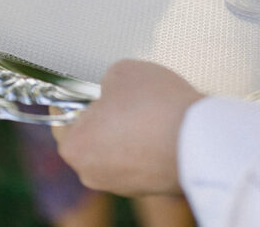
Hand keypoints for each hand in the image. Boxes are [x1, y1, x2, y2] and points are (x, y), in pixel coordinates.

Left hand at [53, 60, 202, 196]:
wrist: (198, 139)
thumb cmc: (154, 105)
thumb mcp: (120, 71)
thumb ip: (106, 83)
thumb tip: (111, 92)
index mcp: (76, 146)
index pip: (61, 121)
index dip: (71, 100)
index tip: (78, 91)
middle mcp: (92, 173)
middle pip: (90, 137)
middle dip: (104, 116)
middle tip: (124, 95)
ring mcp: (121, 185)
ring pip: (116, 149)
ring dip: (127, 130)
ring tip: (151, 109)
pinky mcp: (148, 187)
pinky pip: (139, 159)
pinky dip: (147, 144)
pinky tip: (164, 126)